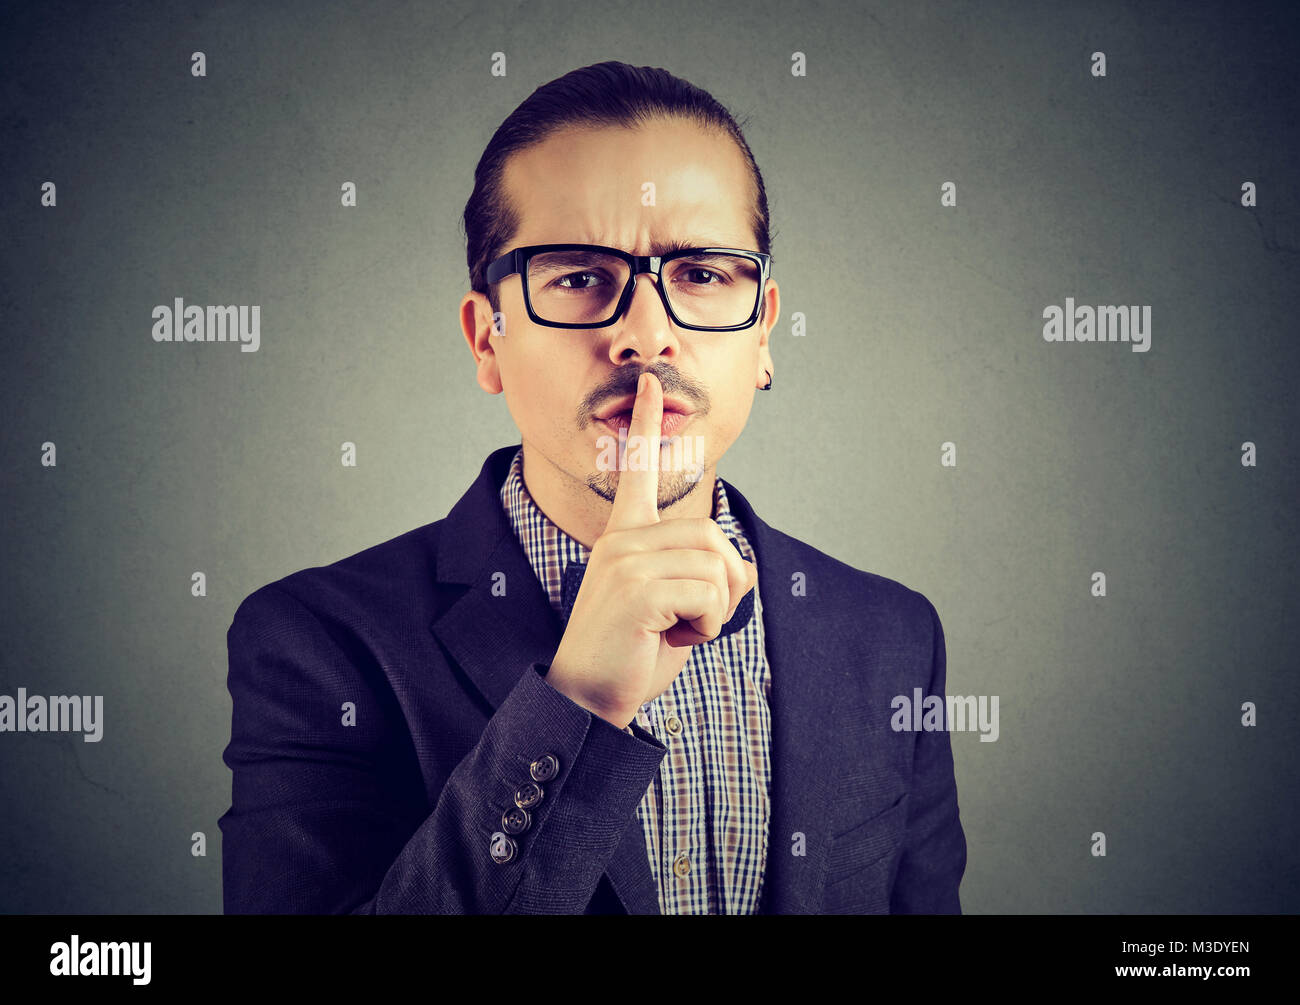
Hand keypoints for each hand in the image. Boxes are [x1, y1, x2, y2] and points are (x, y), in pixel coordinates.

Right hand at [546, 372, 757, 728]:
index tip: (653, 383)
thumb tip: (744, 567)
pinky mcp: (637, 589)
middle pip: (714, 536)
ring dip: (715, 610)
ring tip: (677, 630)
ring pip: (716, 565)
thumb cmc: (630, 654)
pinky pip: (708, 594)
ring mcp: (625, 561)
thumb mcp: (672, 608)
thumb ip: (700, 577)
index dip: (648, 425)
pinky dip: (706, 626)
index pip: (638, 470)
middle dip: (724, 586)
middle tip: (691, 620)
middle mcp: (622, 540)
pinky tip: (672, 640)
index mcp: (624, 536)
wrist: (586, 699)